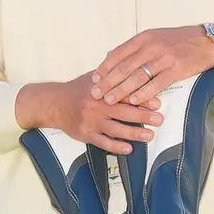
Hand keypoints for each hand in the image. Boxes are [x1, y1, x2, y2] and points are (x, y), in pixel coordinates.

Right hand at [18, 71, 167, 154]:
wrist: (53, 103)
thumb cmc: (77, 90)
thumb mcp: (94, 78)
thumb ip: (113, 74)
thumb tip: (135, 64)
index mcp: (101, 90)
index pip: (124, 93)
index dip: (141, 98)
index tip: (157, 102)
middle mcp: (96, 105)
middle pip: (123, 111)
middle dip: (143, 116)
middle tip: (159, 120)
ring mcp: (90, 121)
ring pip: (115, 129)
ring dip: (133, 133)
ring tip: (149, 136)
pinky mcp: (85, 134)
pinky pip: (102, 142)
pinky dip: (116, 146)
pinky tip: (128, 149)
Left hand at [94, 26, 213, 104]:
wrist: (206, 43)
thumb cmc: (179, 41)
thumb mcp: (155, 37)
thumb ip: (135, 47)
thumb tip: (111, 56)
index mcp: (145, 38)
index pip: (119, 53)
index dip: (105, 67)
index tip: (94, 79)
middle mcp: (152, 46)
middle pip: (125, 67)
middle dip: (108, 82)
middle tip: (97, 93)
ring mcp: (164, 58)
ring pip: (137, 77)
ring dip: (122, 90)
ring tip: (110, 100)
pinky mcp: (176, 70)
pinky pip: (156, 84)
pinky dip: (143, 93)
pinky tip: (134, 101)